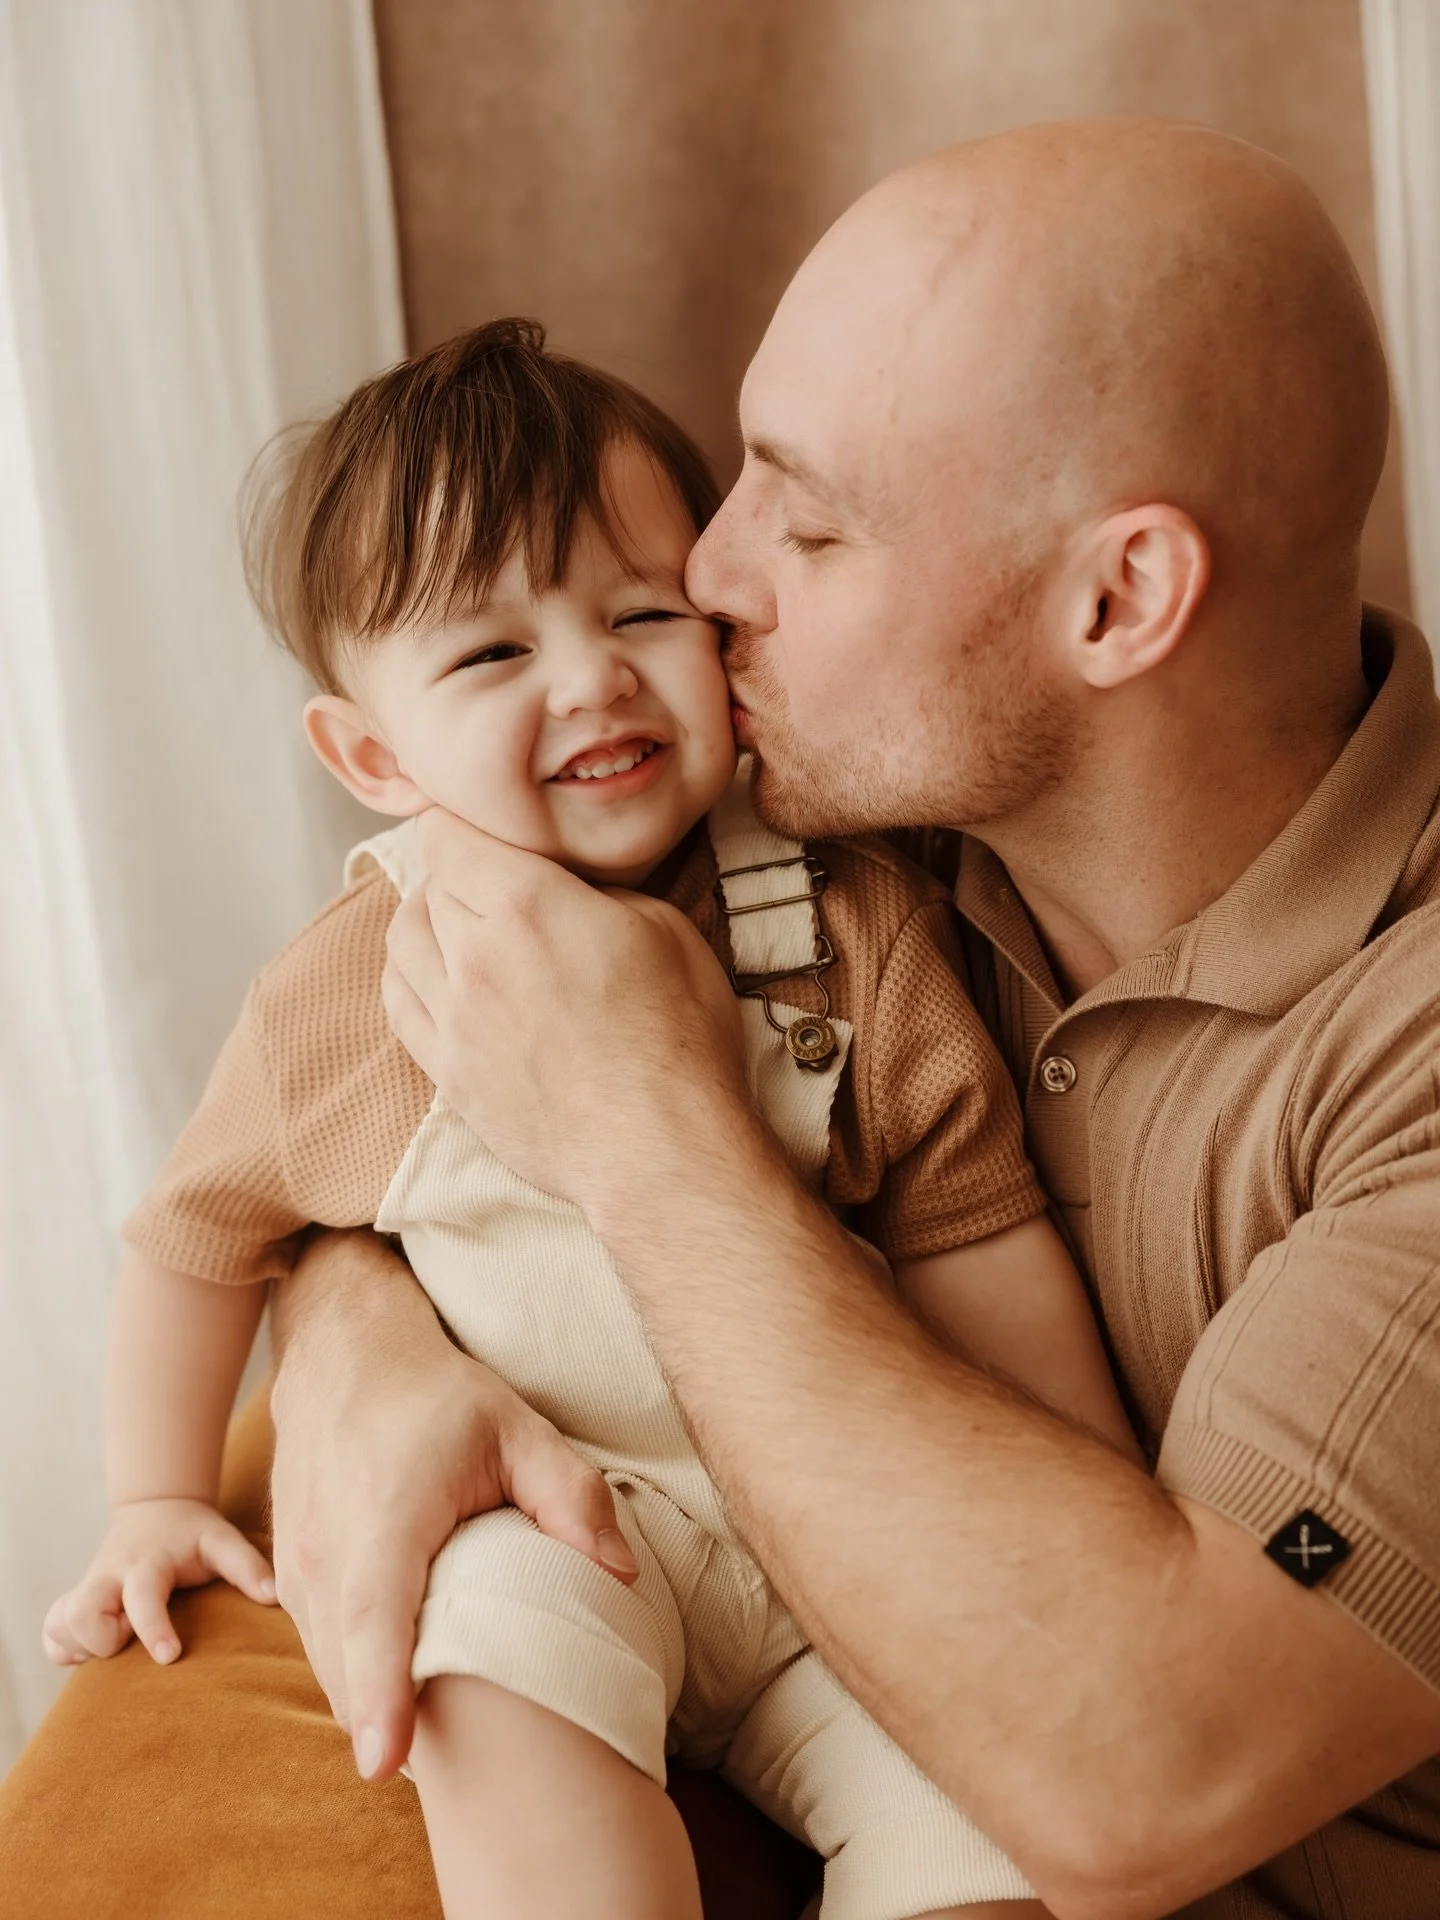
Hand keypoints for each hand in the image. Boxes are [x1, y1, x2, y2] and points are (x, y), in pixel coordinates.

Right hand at [42, 1498, 274, 1666]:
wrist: (156, 1510)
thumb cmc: (193, 1534)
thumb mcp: (222, 1540)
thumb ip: (247, 1566)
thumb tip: (275, 1597)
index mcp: (148, 1562)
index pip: (142, 1595)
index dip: (152, 1626)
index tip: (169, 1656)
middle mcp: (110, 1575)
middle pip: (81, 1611)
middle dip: (101, 1639)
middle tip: (129, 1640)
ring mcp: (88, 1588)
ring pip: (59, 1624)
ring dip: (82, 1644)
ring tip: (116, 1642)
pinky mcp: (76, 1601)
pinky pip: (52, 1634)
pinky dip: (66, 1647)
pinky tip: (95, 1649)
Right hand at [269, 1229, 639, 1782]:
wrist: (343, 1357)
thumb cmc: (436, 1396)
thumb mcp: (516, 1428)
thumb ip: (571, 1497)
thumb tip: (622, 1576)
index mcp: (386, 1512)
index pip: (377, 1616)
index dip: (380, 1692)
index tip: (386, 1761)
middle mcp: (325, 1547)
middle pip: (352, 1667)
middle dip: (400, 1731)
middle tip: (476, 1780)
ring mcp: (294, 1568)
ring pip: (332, 1670)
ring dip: (378, 1709)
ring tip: (449, 1748)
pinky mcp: (286, 1581)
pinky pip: (321, 1651)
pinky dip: (359, 1681)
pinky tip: (410, 1696)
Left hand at [381, 809, 747, 1210]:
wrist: (663, 1151)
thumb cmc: (681, 1040)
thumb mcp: (664, 929)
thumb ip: (595, 893)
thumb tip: (561, 887)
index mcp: (527, 904)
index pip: (444, 834)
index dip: (464, 826)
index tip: (488, 836)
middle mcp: (474, 954)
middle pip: (428, 885)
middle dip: (460, 877)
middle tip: (498, 888)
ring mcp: (453, 1018)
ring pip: (401, 939)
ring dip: (429, 923)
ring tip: (466, 929)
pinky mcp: (448, 1072)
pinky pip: (399, 1003)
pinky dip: (411, 976)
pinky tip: (442, 979)